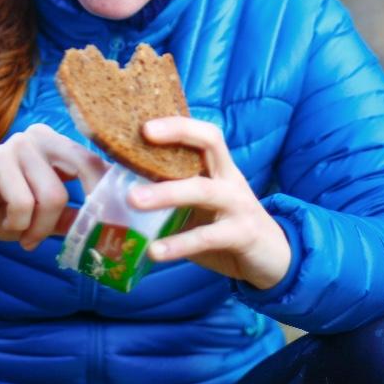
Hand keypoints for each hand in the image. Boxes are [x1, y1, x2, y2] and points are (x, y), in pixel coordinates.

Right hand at [0, 123, 108, 250]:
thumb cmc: (5, 210)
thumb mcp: (46, 216)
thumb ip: (75, 217)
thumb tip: (111, 231)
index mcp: (59, 145)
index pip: (97, 161)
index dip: (110, 190)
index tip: (118, 220)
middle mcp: (43, 137)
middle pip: (84, 167)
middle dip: (90, 206)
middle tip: (85, 235)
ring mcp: (19, 145)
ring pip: (52, 195)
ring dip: (40, 228)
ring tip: (27, 238)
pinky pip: (23, 202)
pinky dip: (19, 224)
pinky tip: (8, 226)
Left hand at [128, 117, 291, 289]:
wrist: (274, 260)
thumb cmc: (223, 227)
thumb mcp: (196, 207)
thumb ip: (165, 193)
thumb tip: (109, 184)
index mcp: (217, 167)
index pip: (201, 132)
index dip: (175, 124)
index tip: (143, 123)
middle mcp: (229, 178)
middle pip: (209, 143)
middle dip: (175, 137)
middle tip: (138, 142)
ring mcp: (238, 205)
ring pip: (203, 190)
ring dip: (167, 193)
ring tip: (133, 200)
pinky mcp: (242, 234)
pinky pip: (209, 236)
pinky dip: (180, 244)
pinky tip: (155, 252)